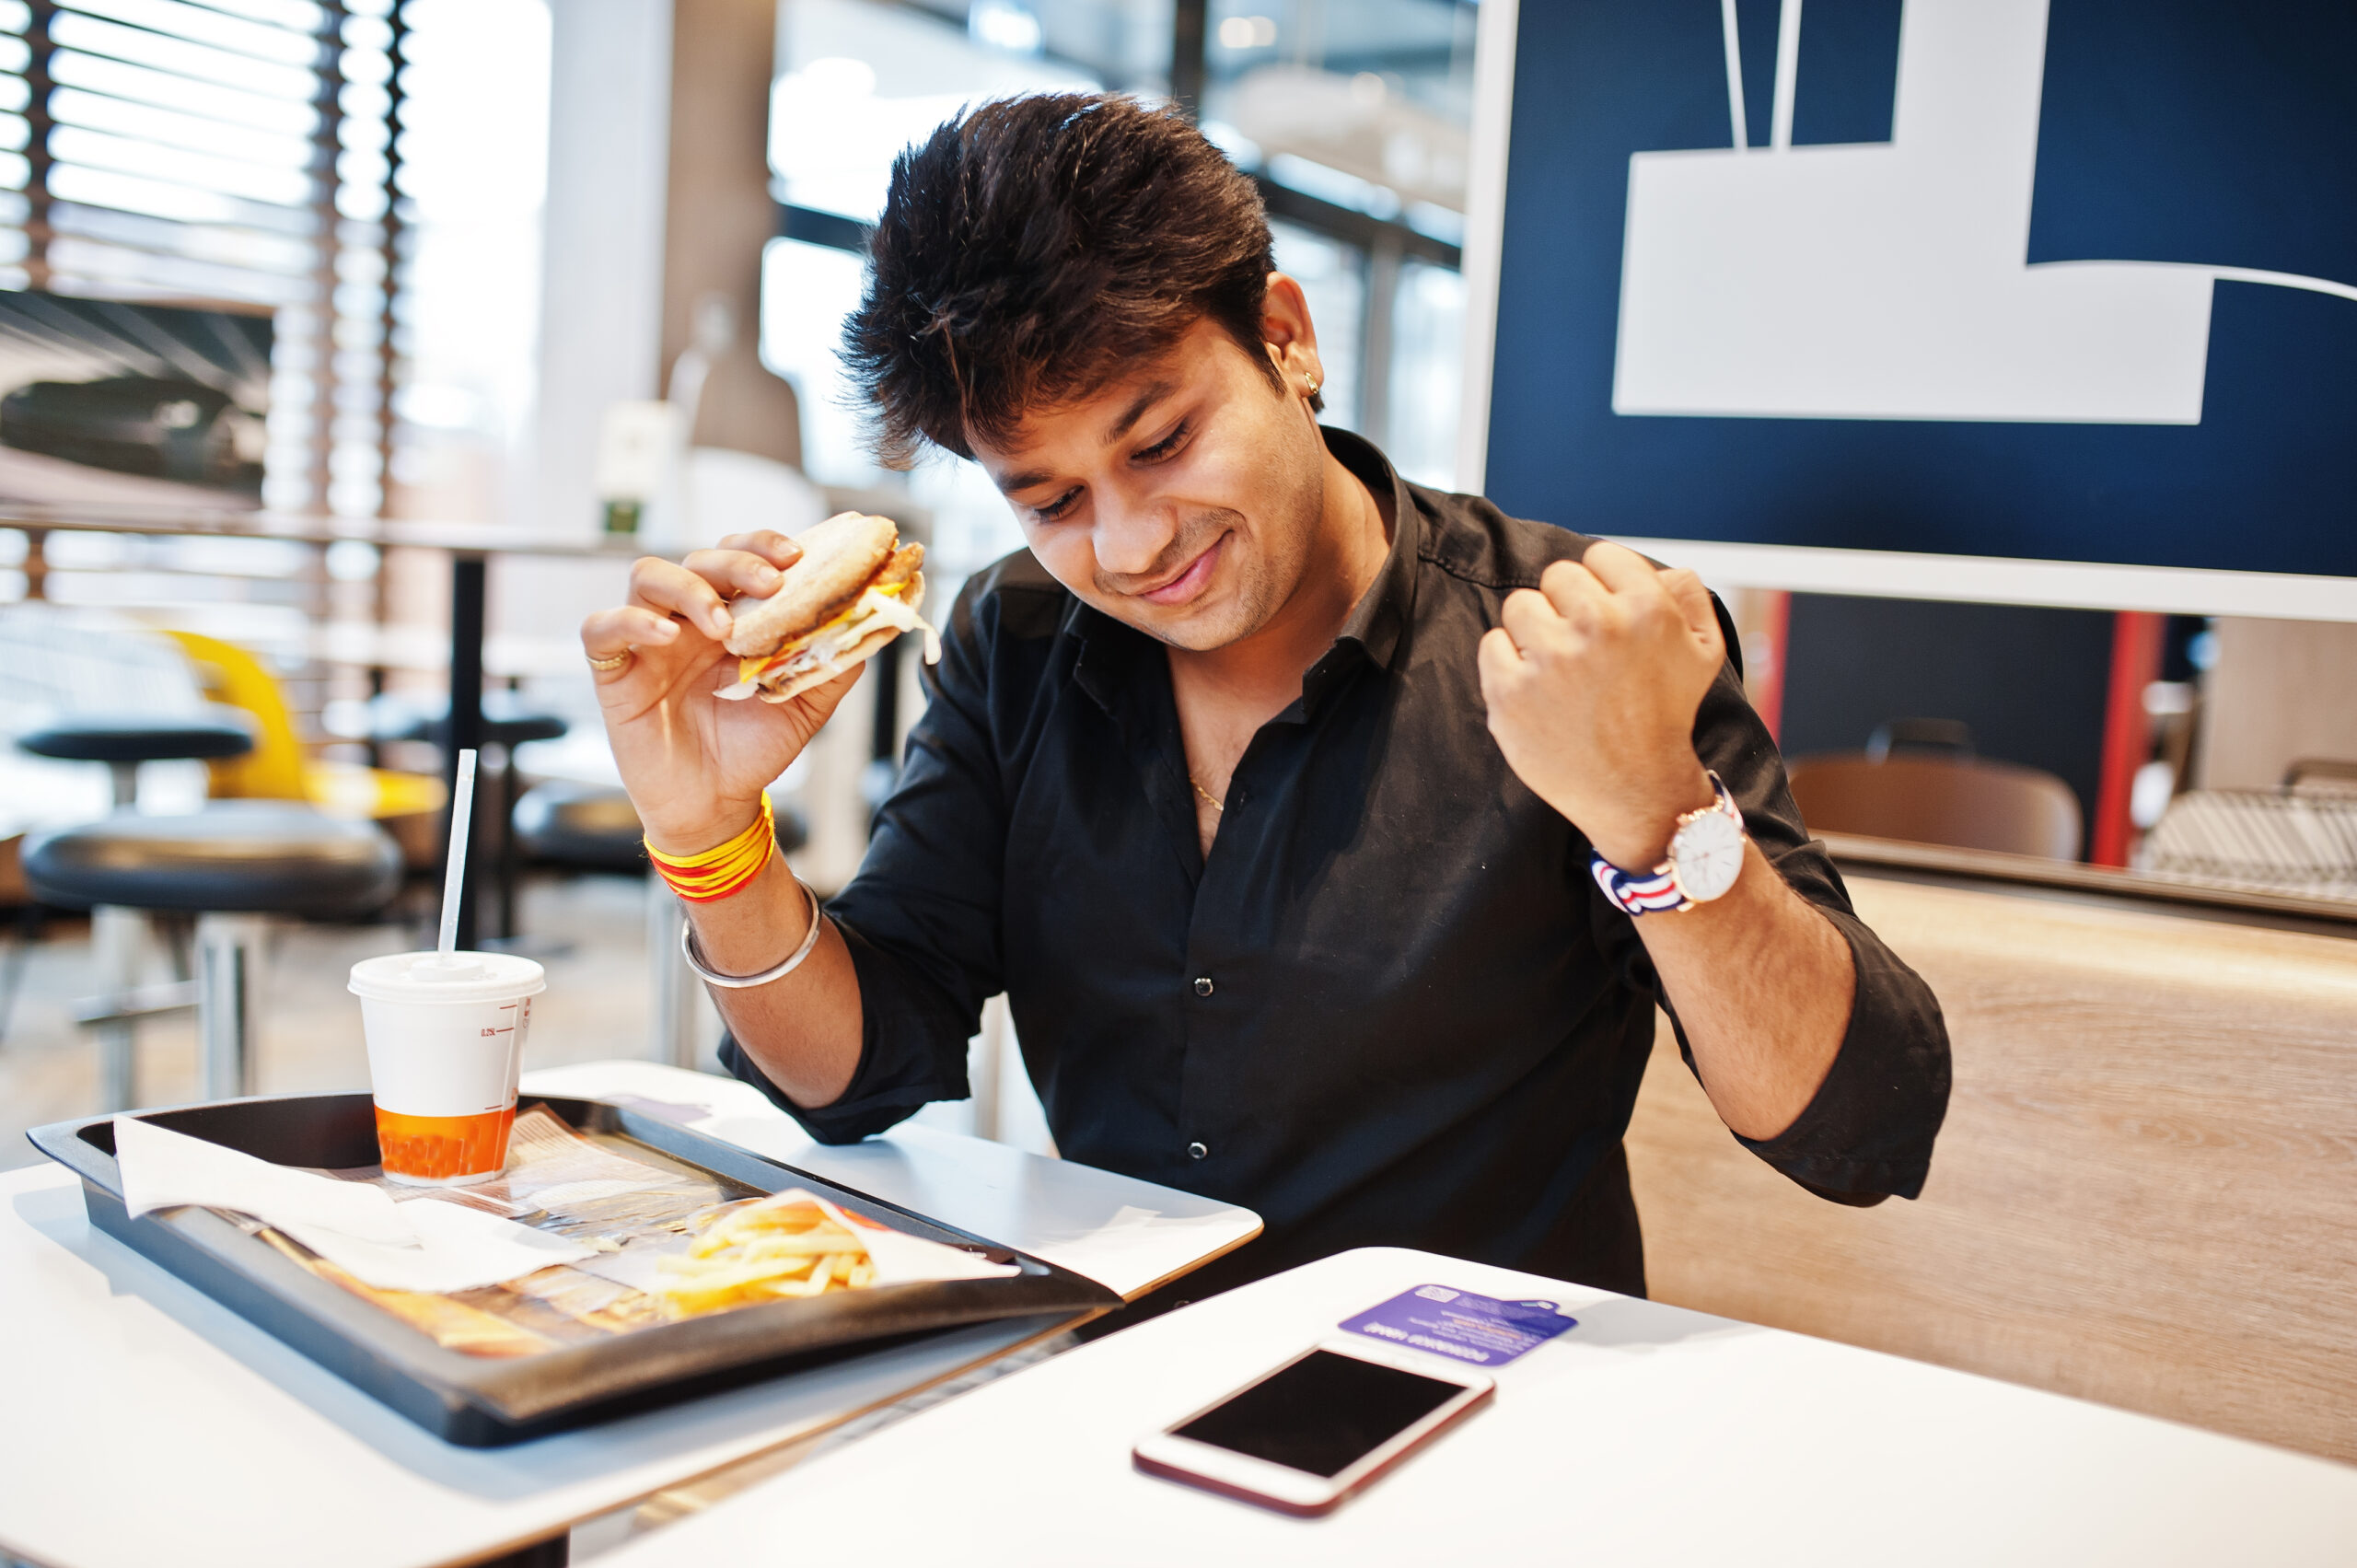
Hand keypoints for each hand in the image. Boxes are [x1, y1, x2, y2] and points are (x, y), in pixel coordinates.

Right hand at [581, 529, 860, 853]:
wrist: (718, 804)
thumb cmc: (754, 748)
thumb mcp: (806, 702)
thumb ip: (834, 660)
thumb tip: (872, 619)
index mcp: (731, 615)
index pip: (738, 555)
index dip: (762, 544)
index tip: (796, 556)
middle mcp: (688, 618)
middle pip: (698, 557)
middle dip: (737, 562)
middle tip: (771, 584)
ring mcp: (648, 640)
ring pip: (647, 576)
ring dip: (689, 587)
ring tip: (723, 623)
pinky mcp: (613, 670)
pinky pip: (602, 627)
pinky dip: (632, 621)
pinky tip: (668, 635)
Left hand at [1478, 542, 1723, 870]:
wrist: (1636, 791)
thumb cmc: (1667, 717)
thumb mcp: (1702, 653)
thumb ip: (1690, 598)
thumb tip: (1668, 568)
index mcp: (1646, 608)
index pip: (1599, 555)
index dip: (1602, 585)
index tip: (1607, 617)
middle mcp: (1598, 627)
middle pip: (1556, 577)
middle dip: (1567, 606)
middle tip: (1583, 648)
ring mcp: (1550, 661)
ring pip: (1520, 605)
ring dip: (1534, 631)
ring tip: (1559, 669)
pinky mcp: (1511, 693)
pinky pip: (1492, 645)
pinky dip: (1507, 663)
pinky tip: (1536, 689)